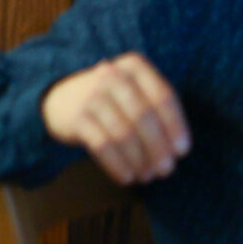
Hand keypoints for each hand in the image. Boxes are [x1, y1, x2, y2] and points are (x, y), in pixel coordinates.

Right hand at [39, 53, 191, 183]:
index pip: (163, 96)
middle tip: (166, 170)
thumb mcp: (135, 91)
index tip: (182, 152)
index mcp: (133, 66)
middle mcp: (111, 75)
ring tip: (146, 176)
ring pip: (124, 134)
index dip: (175, 126)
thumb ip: (158, 110)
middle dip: (158, 148)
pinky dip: (118, 165)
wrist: (60, 99)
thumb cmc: (112, 100)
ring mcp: (91, 95)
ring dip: (139, 161)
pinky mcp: (76, 117)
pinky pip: (102, 145)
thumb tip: (177, 150)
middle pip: (143, 117)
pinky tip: (126, 177)